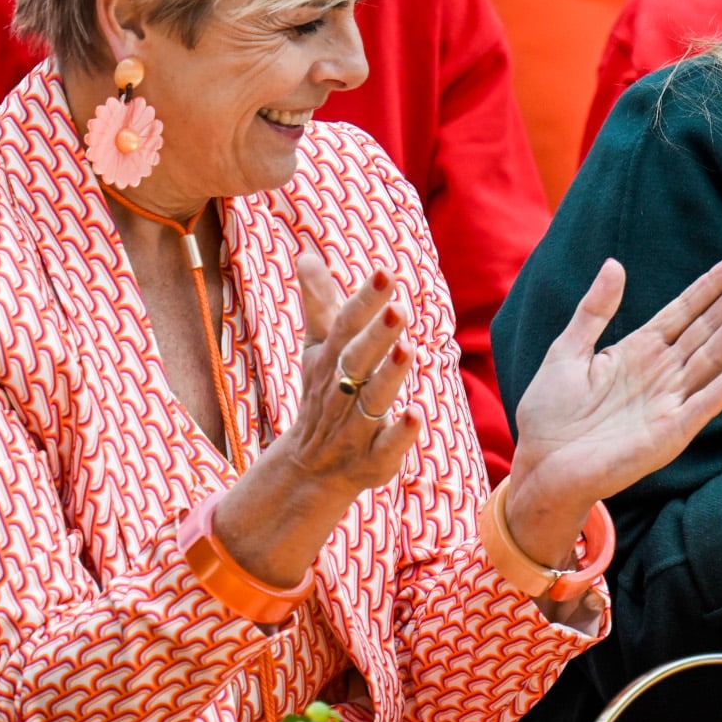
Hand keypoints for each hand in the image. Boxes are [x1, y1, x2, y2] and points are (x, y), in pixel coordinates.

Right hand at [206, 257, 427, 589]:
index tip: (384, 273)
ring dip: (389, 376)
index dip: (365, 301)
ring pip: (372, 399)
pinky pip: (386, 447)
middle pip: (357, 361)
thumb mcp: (318, 349)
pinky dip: (400, 433)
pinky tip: (416, 414)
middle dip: (376, 336)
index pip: (346, 326)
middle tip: (398, 308)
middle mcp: (339, 391)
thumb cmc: (323, 394)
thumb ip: (319, 303)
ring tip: (407, 349)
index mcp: (330, 360)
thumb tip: (306, 253)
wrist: (310, 467)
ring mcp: (355, 427)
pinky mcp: (372, 460)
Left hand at [502, 252, 721, 563]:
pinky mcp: (671, 432)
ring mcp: (671, 401)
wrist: (540, 465)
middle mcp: (663, 372)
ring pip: (715, 355)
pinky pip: (708, 401)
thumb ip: (595, 309)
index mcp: (640, 349)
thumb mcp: (567, 349)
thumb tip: (615, 264)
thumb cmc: (550, 413)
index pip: (688, 308)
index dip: (716, 283)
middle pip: (710, 326)